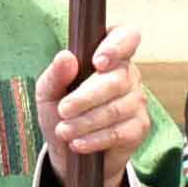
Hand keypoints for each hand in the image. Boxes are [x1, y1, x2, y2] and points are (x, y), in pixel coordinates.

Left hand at [35, 29, 149, 162]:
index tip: (97, 62)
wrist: (69, 149)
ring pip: (116, 109)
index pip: (125, 37)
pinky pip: (120, 132)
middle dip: (86, 98)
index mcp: (109, 55)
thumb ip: (55, 74)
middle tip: (63, 110)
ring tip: (64, 131)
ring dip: (86, 122)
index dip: (116, 46)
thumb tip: (66, 57)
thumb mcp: (48, 92)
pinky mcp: (139, 127)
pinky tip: (78, 143)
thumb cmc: (60, 112)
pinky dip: (95, 139)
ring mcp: (137, 100)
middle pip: (116, 80)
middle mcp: (128, 74)